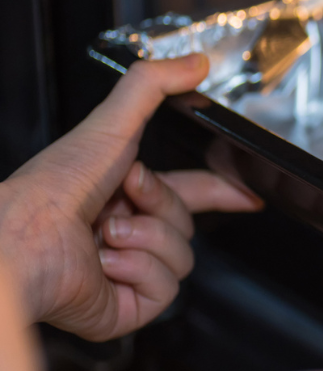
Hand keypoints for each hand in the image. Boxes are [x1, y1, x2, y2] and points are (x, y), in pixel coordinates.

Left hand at [0, 55, 260, 339]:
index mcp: (125, 197)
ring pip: (183, 259)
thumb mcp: (111, 123)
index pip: (191, 193)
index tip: (249, 196)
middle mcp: (128, 237)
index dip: (222, 194)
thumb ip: (152, 85)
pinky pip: (167, 289)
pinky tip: (106, 263)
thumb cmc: (53, 187)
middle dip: (160, 205)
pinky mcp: (129, 307)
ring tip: (106, 234)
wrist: (25, 238)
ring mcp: (129, 275)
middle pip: (188, 224)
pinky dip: (138, 269)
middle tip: (125, 194)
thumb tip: (195, 62)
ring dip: (146, 238)